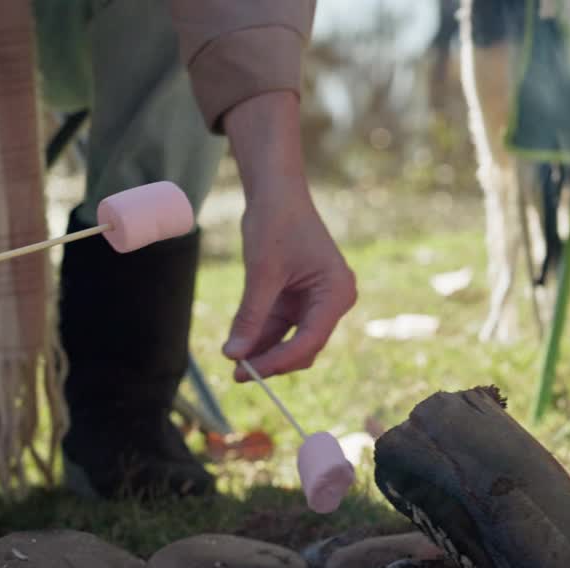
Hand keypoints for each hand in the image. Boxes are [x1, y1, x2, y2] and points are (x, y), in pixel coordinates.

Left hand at [221, 91, 356, 379]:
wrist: (275, 191)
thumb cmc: (276, 223)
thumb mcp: (262, 273)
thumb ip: (251, 316)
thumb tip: (234, 355)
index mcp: (336, 293)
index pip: (310, 339)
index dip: (279, 360)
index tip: (249, 371)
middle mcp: (332, 300)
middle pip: (303, 345)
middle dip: (271, 359)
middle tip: (239, 374)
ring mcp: (315, 301)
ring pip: (289, 339)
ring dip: (263, 350)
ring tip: (233, 364)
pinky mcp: (298, 298)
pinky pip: (280, 326)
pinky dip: (260, 335)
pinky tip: (237, 345)